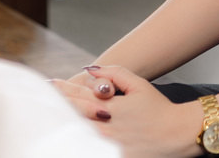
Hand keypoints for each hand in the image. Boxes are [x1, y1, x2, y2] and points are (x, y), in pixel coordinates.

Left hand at [54, 66, 199, 157]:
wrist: (178, 134)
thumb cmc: (160, 109)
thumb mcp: (140, 85)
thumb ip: (116, 74)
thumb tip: (90, 69)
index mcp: (111, 105)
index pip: (80, 96)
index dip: (63, 90)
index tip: (49, 85)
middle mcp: (106, 124)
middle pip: (74, 114)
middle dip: (57, 105)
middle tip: (40, 98)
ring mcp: (109, 142)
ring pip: (78, 133)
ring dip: (62, 124)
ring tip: (46, 118)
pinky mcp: (114, 155)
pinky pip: (91, 148)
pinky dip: (77, 143)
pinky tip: (67, 140)